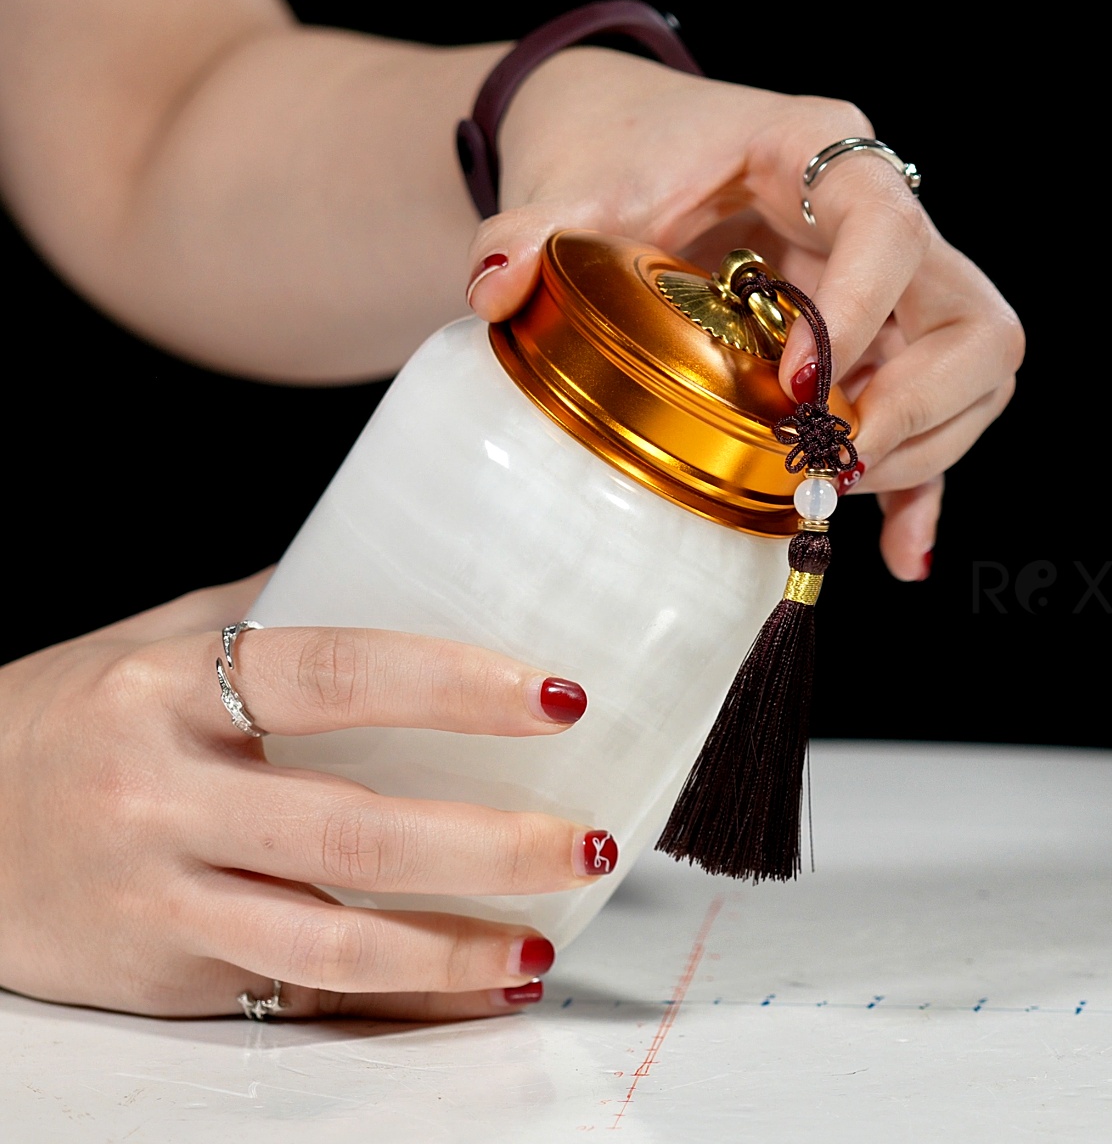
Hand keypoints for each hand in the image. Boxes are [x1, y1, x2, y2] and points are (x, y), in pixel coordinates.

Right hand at [0, 572, 610, 1018]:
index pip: (333, 674)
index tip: (557, 694)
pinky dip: (407, 998)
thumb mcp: (143, 644)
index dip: (453, 684)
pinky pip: (304, 996)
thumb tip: (392, 572)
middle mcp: (160, 796)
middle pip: (352, 831)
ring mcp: (159, 899)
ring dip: (458, 944)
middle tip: (592, 835)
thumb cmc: (59, 720)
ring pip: (333, 939)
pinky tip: (486, 984)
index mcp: (166, 687)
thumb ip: (262, 616)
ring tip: (552, 936)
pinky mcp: (164, 977)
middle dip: (489, 842)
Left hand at [463, 49, 1023, 580]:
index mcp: (823, 154)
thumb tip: (495, 285)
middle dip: (917, 405)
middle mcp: (877, 219)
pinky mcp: (873, 341)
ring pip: (970, 372)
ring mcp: (888, 287)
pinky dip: (920, 485)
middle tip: (830, 461)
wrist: (628, 139)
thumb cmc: (618, 142)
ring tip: (829, 497)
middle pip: (970, 320)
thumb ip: (532, 223)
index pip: (889, 229)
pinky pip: (932, 415)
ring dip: (920, 449)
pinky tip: (895, 552)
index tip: (794, 389)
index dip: (858, 313)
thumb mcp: (577, 176)